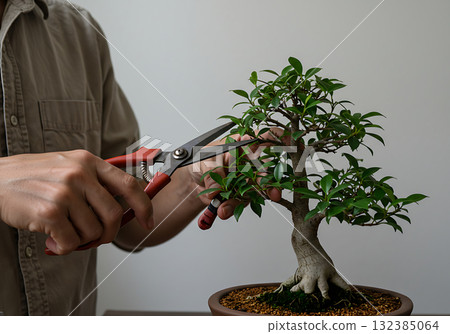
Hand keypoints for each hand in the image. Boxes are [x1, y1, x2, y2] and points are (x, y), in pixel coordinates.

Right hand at [0, 150, 152, 254]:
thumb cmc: (33, 176)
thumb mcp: (68, 165)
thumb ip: (95, 181)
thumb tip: (123, 206)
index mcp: (88, 161)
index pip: (128, 184)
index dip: (144, 205)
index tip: (148, 220)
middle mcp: (79, 174)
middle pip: (114, 214)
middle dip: (109, 233)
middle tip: (97, 238)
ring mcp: (65, 192)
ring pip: (93, 231)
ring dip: (82, 240)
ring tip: (65, 232)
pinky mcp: (50, 212)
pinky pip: (73, 242)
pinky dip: (65, 247)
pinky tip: (53, 239)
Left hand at [190, 128, 284, 219]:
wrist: (191, 181)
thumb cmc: (199, 161)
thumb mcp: (203, 161)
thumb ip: (212, 174)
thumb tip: (216, 191)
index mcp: (242, 144)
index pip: (265, 136)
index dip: (281, 138)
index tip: (293, 142)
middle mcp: (249, 161)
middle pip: (265, 170)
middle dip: (269, 184)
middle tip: (273, 194)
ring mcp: (247, 178)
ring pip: (254, 191)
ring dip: (241, 201)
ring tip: (225, 209)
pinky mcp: (241, 193)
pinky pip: (242, 202)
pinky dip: (232, 208)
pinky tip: (223, 211)